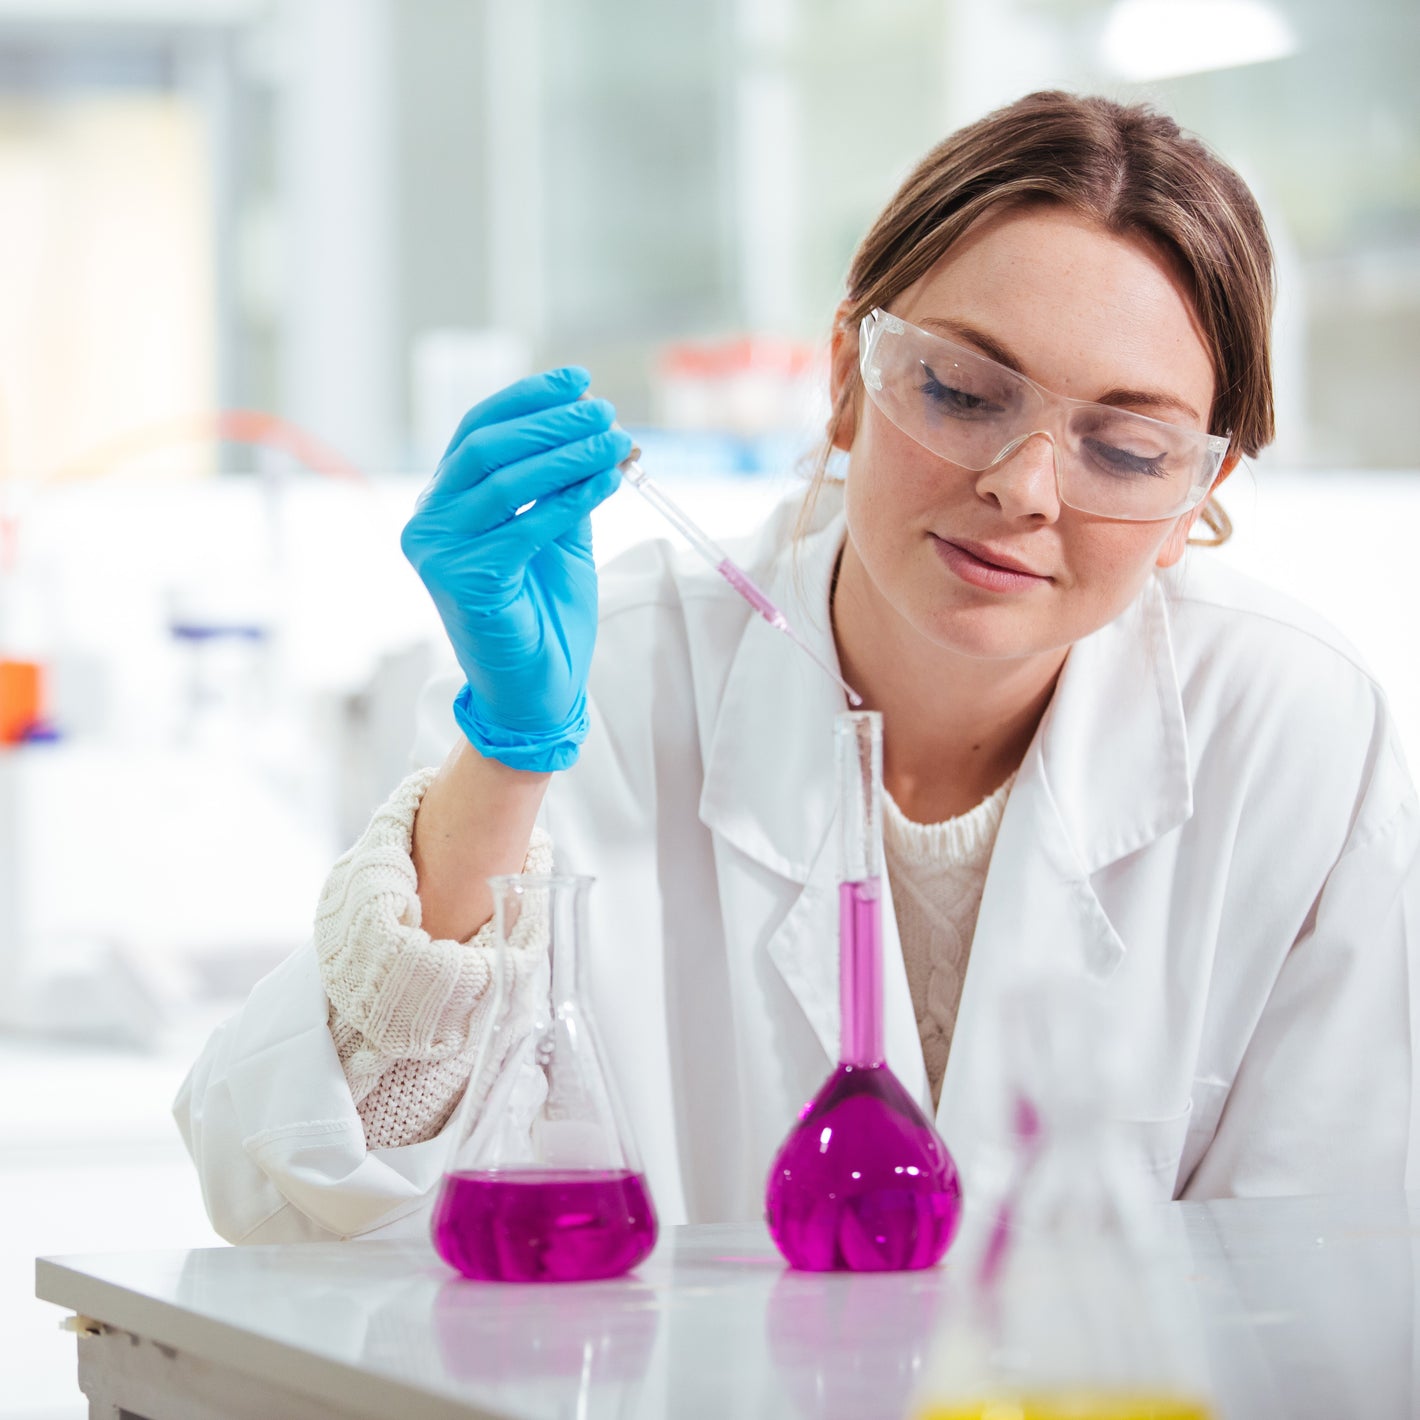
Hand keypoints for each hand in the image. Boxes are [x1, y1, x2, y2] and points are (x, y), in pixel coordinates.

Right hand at [401, 367, 631, 771]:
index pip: (477, 430)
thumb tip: (595, 429)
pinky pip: (525, 527)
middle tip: (604, 412)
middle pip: (486, 448)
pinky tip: (607, 482)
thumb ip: (563, 486)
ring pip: (506, 483)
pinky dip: (571, 500)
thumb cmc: (544, 615)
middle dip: (551, 423)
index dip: (528, 399)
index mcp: (443, 503)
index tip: (579, 380)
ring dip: (567, 455)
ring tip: (615, 441)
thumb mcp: (558, 536)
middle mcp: (429, 522)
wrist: (537, 691)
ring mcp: (438, 552)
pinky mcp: (462, 579)